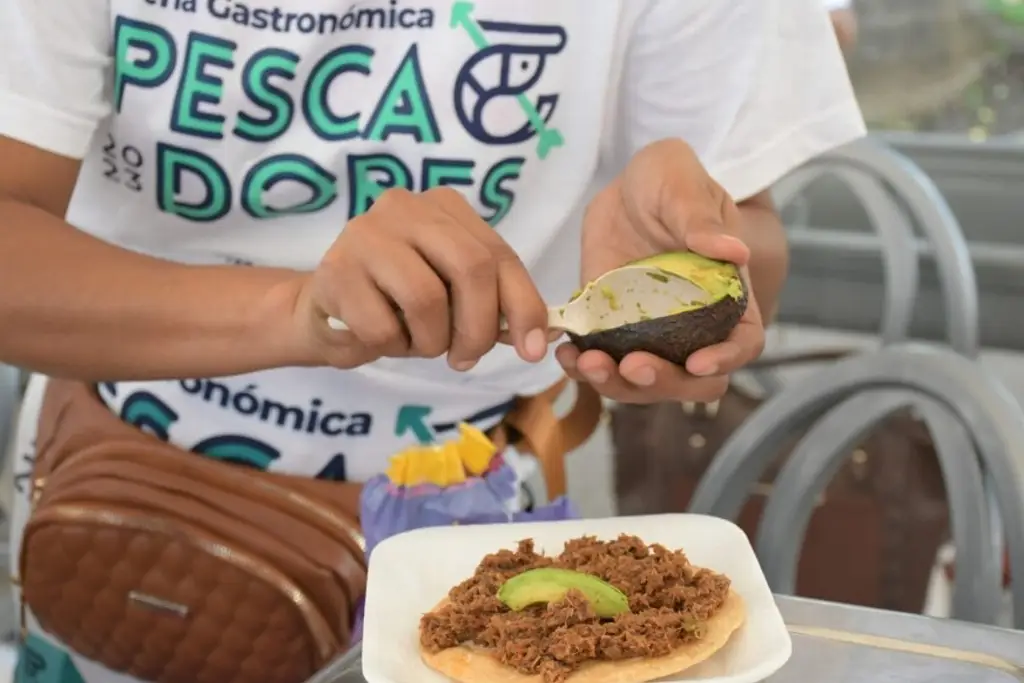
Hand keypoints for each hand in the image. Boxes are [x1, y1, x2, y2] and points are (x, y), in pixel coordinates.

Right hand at [298, 188, 549, 370]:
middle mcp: (406, 207)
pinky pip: (383, 327)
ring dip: (430, 341)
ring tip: (416, 343)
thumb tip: (542, 338)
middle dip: (478, 328)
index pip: (500, 256)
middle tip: (465, 358)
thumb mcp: (453, 298)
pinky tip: (381, 337)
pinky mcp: (334, 269)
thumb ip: (494, 307)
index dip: (524, 306)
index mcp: (445, 208)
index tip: (535, 350)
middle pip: (471, 269)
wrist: (324, 312)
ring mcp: (366, 233)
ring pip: (427, 299)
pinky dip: (391, 347)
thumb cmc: (397, 304)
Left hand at [557, 139, 765, 403]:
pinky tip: (567, 355)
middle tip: (631, 365)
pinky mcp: (611, 332)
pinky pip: (603, 364)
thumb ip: (701, 217)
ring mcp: (651, 335)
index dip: (725, 359)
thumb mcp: (681, 182)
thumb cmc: (668, 180)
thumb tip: (734, 251)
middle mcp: (693, 326)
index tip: (697, 362)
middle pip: (692, 379)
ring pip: (643, 382)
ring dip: (616, 384)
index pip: (742, 342)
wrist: (624, 190)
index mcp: (726, 295)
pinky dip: (584, 369)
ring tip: (586, 364)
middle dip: (663, 382)